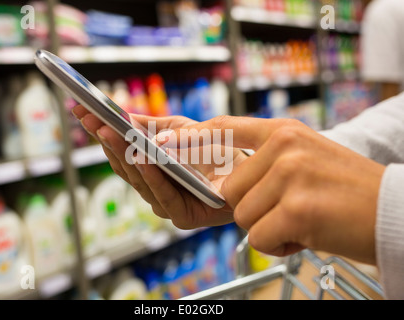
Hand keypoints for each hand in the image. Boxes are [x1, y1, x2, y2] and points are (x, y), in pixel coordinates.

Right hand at [72, 106, 247, 228]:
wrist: (249, 167)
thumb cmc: (214, 148)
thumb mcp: (180, 128)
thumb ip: (151, 125)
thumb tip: (121, 116)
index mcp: (149, 168)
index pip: (118, 150)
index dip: (99, 131)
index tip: (81, 110)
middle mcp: (153, 187)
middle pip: (123, 165)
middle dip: (106, 141)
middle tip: (91, 118)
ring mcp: (165, 203)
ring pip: (139, 181)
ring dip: (124, 156)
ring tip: (111, 133)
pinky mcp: (183, 216)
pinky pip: (164, 196)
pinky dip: (153, 177)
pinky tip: (143, 159)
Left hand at [160, 116, 385, 264]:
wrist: (393, 211)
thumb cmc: (347, 189)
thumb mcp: (306, 156)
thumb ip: (265, 160)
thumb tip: (225, 180)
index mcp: (283, 132)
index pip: (222, 130)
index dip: (189, 138)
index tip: (161, 142)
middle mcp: (284, 147)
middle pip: (230, 188)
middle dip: (251, 208)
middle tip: (286, 209)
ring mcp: (290, 175)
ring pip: (243, 214)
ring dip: (267, 226)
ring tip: (302, 220)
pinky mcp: (296, 209)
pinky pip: (260, 236)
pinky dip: (279, 244)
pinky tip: (307, 233)